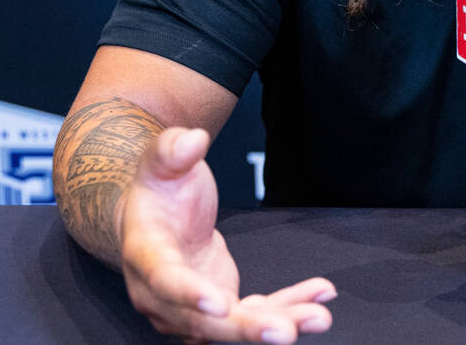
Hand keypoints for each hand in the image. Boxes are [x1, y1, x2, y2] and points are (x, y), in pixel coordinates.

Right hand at [120, 127, 335, 342]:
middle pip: (203, 320)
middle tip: (287, 330)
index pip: (165, 279)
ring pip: (233, 325)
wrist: (155, 216)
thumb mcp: (161, 160)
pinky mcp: (220, 306)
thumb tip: (193, 139)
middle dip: (246, 328)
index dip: (189, 294)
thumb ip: (173, 149)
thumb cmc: (160, 188)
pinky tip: (320, 296)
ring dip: (277, 322)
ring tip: (318, 316)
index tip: (222, 304)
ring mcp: (191, 306)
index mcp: (145, 254)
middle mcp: (162, 294)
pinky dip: (288, 306)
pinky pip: (255, 313)